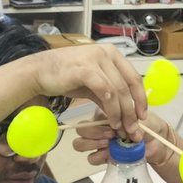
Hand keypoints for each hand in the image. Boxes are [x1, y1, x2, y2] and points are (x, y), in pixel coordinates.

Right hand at [25, 45, 146, 139]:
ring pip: (118, 90)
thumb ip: (108, 95)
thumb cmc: (65, 76)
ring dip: (122, 112)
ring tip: (120, 128)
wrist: (39, 71)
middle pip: (128, 86)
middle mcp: (106, 53)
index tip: (143, 116)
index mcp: (112, 54)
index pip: (134, 78)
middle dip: (133, 110)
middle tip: (133, 129)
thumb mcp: (92, 84)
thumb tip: (125, 113)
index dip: (141, 99)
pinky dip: (111, 108)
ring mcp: (95, 60)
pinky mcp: (85, 69)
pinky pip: (105, 91)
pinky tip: (110, 119)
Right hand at [72, 109, 177, 165]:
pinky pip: (91, 158)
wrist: (158, 143)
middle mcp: (100, 128)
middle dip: (94, 133)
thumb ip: (134, 122)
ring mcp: (100, 143)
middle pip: (81, 129)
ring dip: (92, 144)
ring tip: (108, 144)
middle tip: (111, 136)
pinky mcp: (104, 157)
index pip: (92, 115)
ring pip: (80, 144)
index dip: (100, 122)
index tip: (115, 127)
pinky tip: (110, 154)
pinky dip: (98, 157)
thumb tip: (127, 130)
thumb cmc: (150, 126)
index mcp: (106, 114)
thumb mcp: (143, 120)